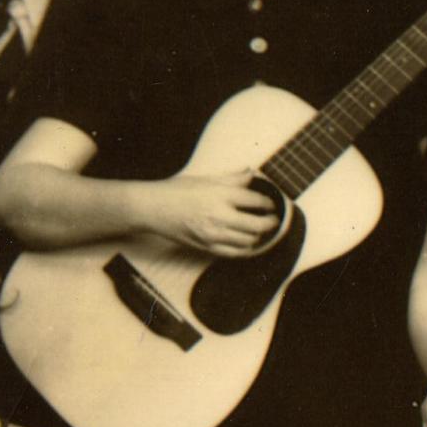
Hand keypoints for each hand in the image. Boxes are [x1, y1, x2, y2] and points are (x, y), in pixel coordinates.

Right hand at [146, 172, 280, 256]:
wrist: (153, 208)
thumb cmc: (175, 191)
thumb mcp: (206, 179)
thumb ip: (232, 178)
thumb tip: (251, 174)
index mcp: (220, 194)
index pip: (256, 200)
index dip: (269, 202)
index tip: (272, 203)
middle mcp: (219, 215)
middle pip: (257, 224)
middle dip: (271, 222)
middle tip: (274, 219)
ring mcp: (213, 234)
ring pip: (249, 241)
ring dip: (260, 236)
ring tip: (262, 230)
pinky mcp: (206, 247)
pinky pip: (234, 253)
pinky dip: (247, 249)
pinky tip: (249, 243)